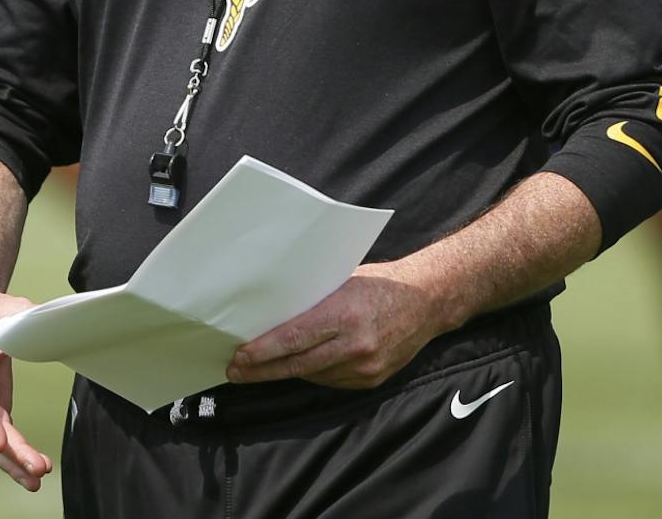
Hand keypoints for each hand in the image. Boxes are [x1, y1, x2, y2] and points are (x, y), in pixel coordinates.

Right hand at [0, 287, 52, 490]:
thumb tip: (53, 322)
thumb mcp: (9, 309)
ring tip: (38, 479)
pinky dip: (15, 456)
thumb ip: (28, 316)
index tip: (0, 443)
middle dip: (12, 453)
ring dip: (14, 463)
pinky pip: (0, 438)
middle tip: (37, 469)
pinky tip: (33, 470)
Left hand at [227, 264, 444, 389]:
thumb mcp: (341, 282)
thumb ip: (312, 301)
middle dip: (262, 370)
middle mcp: (354, 344)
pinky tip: (297, 367)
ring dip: (285, 373)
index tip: (239, 357)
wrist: (426, 300)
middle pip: (297, 364)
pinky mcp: (373, 379)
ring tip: (259, 369)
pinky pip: (332, 381)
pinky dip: (313, 374)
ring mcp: (365, 365)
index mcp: (343, 314)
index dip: (262, 351)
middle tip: (235, 371)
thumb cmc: (378, 283)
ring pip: (313, 375)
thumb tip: (273, 314)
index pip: (292, 338)